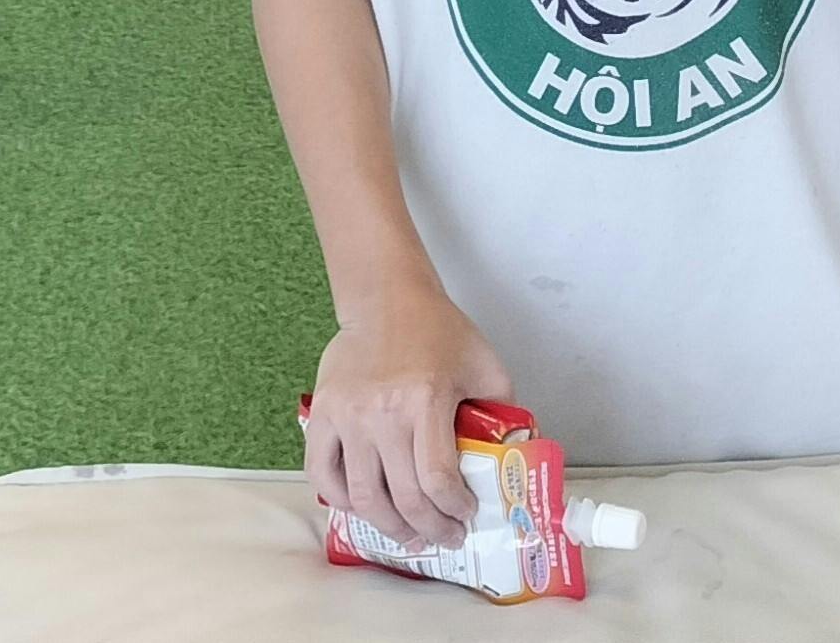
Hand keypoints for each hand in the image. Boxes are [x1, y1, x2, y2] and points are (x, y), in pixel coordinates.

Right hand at [303, 286, 513, 551]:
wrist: (386, 301)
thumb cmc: (439, 332)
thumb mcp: (484, 364)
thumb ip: (505, 408)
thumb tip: (518, 452)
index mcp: (426, 401)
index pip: (437, 478)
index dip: (453, 508)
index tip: (466, 515)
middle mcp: (382, 415)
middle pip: (402, 497)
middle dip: (428, 529)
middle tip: (443, 538)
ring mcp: (346, 418)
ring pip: (361, 496)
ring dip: (387, 526)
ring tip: (407, 537)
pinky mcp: (321, 417)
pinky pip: (323, 475)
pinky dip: (340, 501)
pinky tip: (363, 509)